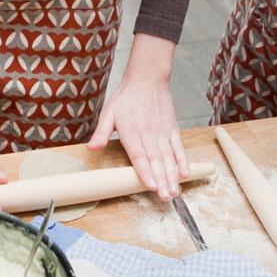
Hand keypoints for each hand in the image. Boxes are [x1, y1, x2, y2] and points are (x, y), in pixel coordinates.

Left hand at [87, 75, 187, 201]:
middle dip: (162, 180)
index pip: (139, 155)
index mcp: (131, 132)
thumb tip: (91, 148)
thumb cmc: (126, 97)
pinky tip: (185, 173)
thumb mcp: (108, 112)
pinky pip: (178, 147)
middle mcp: (149, 134)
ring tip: (174, 192)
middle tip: (165, 197)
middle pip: (156, 160)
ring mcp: (162, 132)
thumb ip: (101, 132)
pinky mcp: (172, 129)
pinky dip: (182, 160)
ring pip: (168, 157)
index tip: (152, 186)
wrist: (148, 78)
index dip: (146, 171)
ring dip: (172, 176)